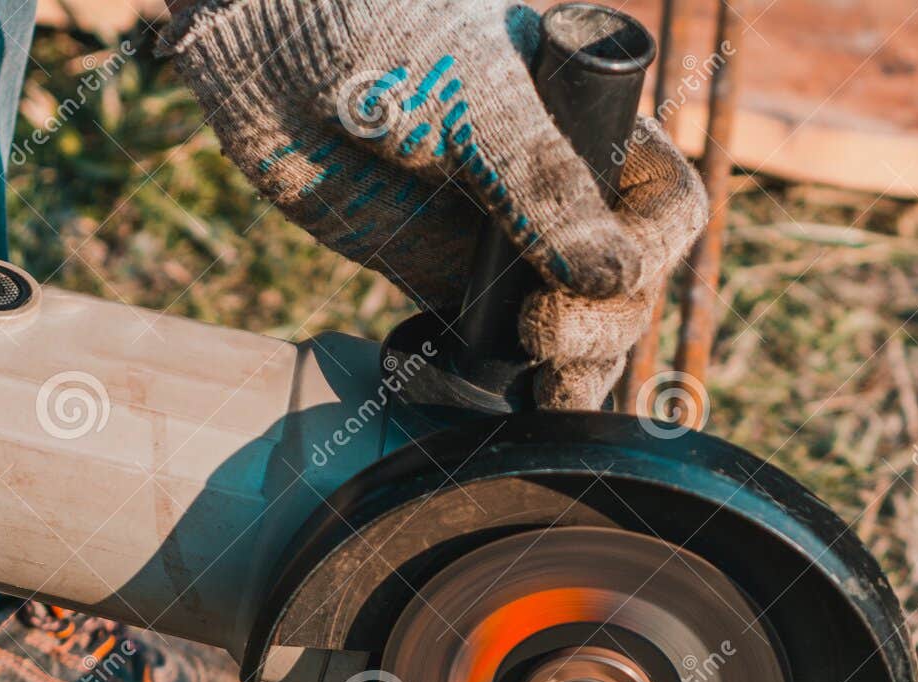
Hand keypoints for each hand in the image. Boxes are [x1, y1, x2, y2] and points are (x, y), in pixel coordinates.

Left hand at [165, 0, 706, 407]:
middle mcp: (561, 184)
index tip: (594, 283)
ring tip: (545, 390)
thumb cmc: (366, 28)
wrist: (254, 42)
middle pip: (630, 280)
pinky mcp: (445, 282)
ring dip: (576, 367)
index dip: (648, 253)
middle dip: (606, 323)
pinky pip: (500, 348)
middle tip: (541, 337)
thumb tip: (613, 277)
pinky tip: (515, 407)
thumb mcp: (464, 91)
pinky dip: (515, 388)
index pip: (663, 201)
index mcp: (590, 122)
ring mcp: (506, 239)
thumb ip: (536, 179)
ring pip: (579, 324)